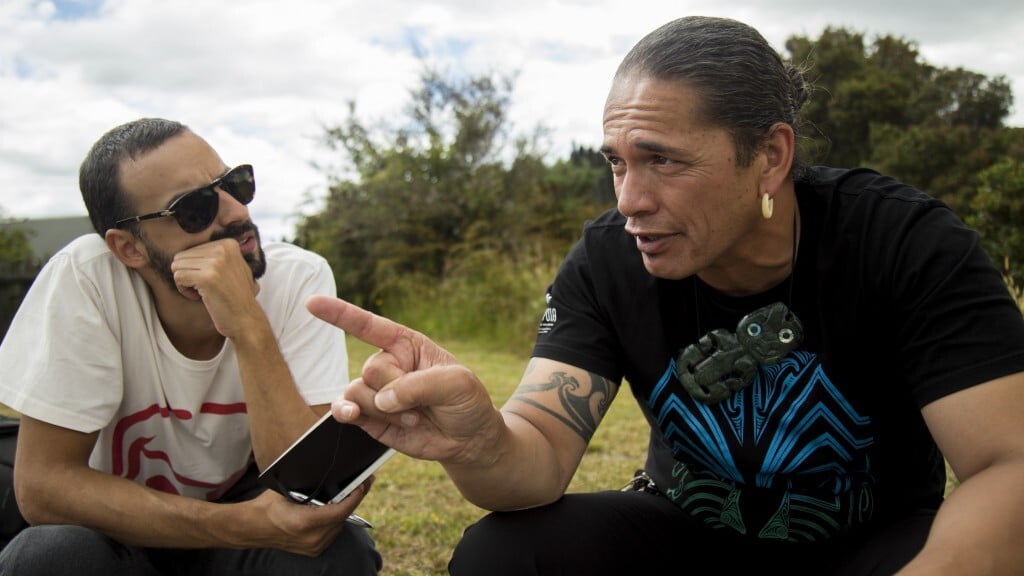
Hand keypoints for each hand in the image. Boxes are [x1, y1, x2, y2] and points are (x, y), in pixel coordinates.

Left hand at [170, 238, 261, 336]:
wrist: (246, 319)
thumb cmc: (237, 297)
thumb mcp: (234, 267)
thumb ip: (218, 255)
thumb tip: (191, 247)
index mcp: (228, 244)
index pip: (191, 249)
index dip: (196, 268)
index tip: (212, 280)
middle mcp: (223, 249)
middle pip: (181, 257)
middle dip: (189, 274)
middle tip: (205, 288)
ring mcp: (215, 263)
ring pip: (177, 266)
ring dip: (186, 283)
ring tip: (203, 292)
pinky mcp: (206, 277)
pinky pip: (178, 277)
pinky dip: (184, 290)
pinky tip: (200, 297)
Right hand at [250, 479, 372, 556]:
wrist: (252, 527)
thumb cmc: (268, 505)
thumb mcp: (289, 488)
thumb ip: (311, 485)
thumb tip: (332, 473)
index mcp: (305, 522)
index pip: (341, 510)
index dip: (356, 496)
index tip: (365, 483)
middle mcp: (312, 538)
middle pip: (343, 517)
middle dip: (352, 499)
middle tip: (361, 483)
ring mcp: (313, 547)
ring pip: (340, 526)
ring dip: (344, 511)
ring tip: (347, 493)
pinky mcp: (313, 551)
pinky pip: (333, 533)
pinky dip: (335, 521)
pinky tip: (333, 509)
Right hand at [305, 295, 502, 465]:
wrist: (468, 440)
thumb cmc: (466, 402)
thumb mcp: (456, 384)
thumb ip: (419, 386)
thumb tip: (382, 401)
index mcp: (406, 345)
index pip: (369, 325)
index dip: (339, 313)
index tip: (311, 303)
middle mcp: (387, 364)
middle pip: (371, 370)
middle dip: (396, 390)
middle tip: (423, 404)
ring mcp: (376, 392)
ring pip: (358, 393)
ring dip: (386, 411)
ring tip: (415, 418)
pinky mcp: (370, 418)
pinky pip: (346, 410)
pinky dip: (345, 413)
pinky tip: (351, 415)